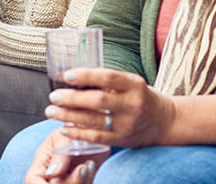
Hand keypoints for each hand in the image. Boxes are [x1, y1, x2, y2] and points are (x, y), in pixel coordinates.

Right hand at [25, 128, 102, 183]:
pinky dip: (89, 178)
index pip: (33, 181)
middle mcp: (51, 179)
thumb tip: (53, 173)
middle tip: (82, 167)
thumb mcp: (62, 137)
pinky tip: (91, 165)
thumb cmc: (70, 131)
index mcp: (40, 166)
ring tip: (88, 164)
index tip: (58, 176)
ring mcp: (67, 182)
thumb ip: (59, 155)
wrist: (87, 130)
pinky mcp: (81, 183)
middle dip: (71, 182)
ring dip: (83, 180)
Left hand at [44, 68, 174, 148]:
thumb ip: (108, 80)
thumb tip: (73, 76)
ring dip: (68, 115)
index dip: (85, 75)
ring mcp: (127, 124)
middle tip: (53, 95)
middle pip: (98, 100)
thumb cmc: (140, 96)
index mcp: (134, 85)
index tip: (66, 75)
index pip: (108, 77)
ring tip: (51, 111)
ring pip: (94, 120)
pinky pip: (96, 137)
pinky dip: (78, 132)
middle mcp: (132, 104)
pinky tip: (63, 127)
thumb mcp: (131, 82)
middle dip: (72, 98)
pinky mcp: (122, 139)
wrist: (164, 122)